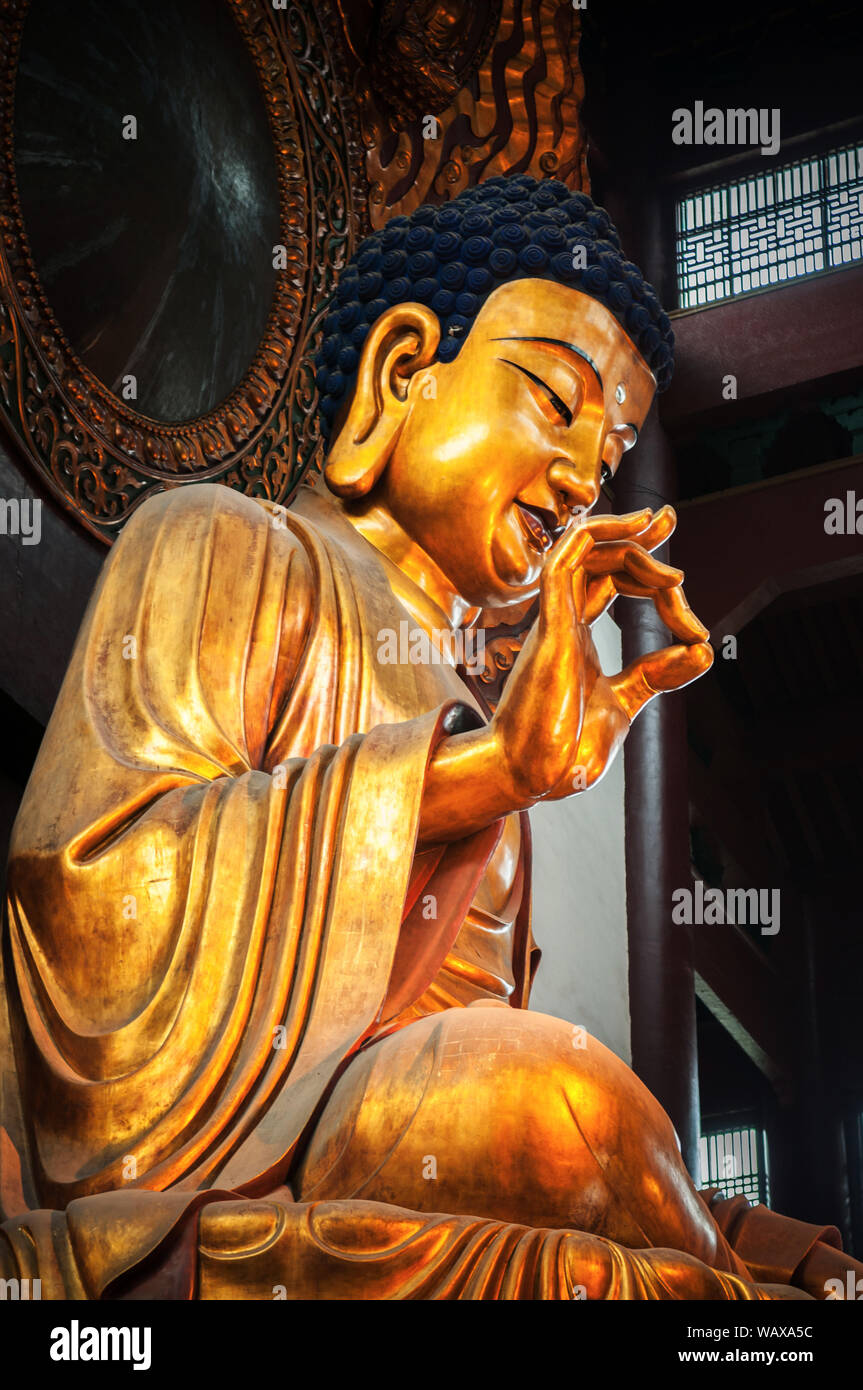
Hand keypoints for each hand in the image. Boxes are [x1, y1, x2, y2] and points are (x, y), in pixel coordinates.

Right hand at [491, 506, 712, 803]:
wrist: (535, 776)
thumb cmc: (565, 750)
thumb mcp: (624, 702)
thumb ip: (658, 673)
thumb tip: (704, 649)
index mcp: (576, 638)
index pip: (609, 582)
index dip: (649, 574)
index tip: (694, 622)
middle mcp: (562, 622)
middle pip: (597, 558)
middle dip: (637, 536)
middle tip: (671, 521)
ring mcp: (553, 622)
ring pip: (581, 549)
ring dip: (626, 535)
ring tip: (662, 529)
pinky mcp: (550, 628)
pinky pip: (562, 562)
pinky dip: (595, 534)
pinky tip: (632, 531)